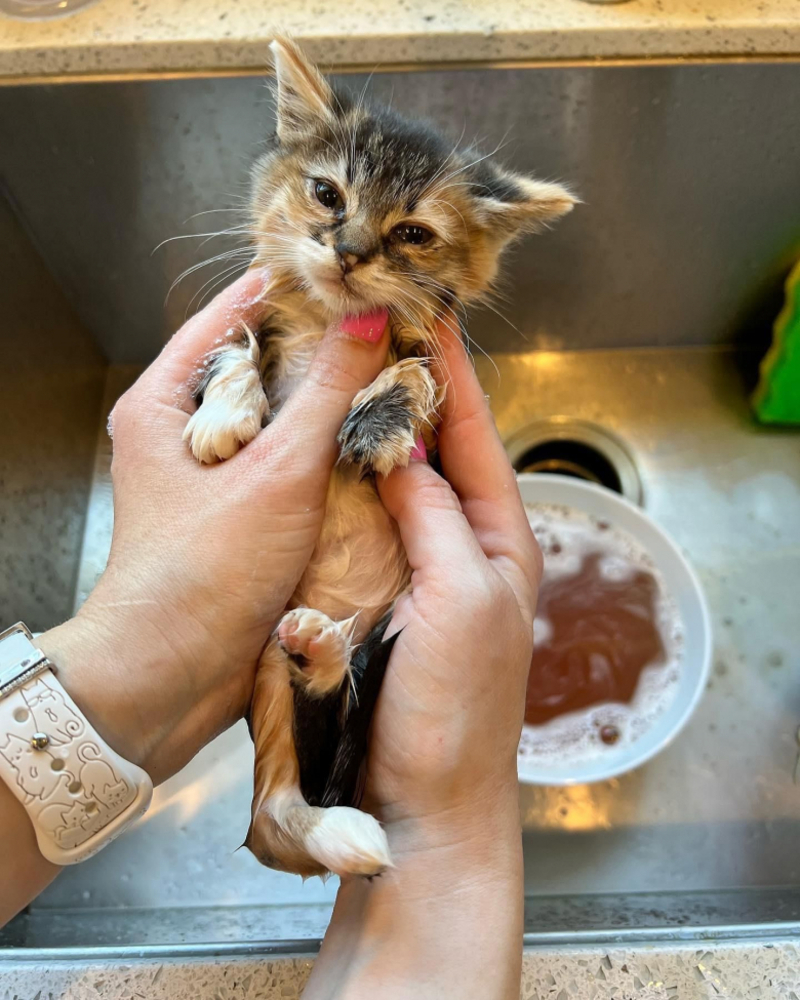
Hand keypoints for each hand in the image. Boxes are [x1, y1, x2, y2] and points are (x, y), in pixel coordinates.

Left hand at [39, 270, 389, 783]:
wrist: (174, 676)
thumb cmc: (204, 572)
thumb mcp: (276, 473)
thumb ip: (326, 394)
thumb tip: (366, 323)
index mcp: (164, 401)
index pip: (231, 314)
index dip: (293, 289)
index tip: (353, 273)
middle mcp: (182, 429)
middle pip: (259, 364)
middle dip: (321, 346)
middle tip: (387, 324)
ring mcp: (211, 472)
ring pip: (278, 416)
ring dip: (329, 401)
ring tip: (391, 371)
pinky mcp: (238, 511)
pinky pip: (287, 461)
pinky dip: (326, 449)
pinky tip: (373, 438)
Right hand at [371, 319, 539, 842]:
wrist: (424, 800)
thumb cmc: (457, 706)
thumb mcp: (460, 596)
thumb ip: (434, 515)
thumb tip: (403, 446)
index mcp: (500, 538)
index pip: (477, 436)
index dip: (453, 376)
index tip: (429, 316)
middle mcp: (464, 545)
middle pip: (438, 453)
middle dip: (410, 396)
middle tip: (374, 338)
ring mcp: (420, 570)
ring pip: (399, 485)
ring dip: (376, 437)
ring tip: (344, 381)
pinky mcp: (380, 595)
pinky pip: (367, 527)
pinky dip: (349, 489)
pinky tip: (324, 463)